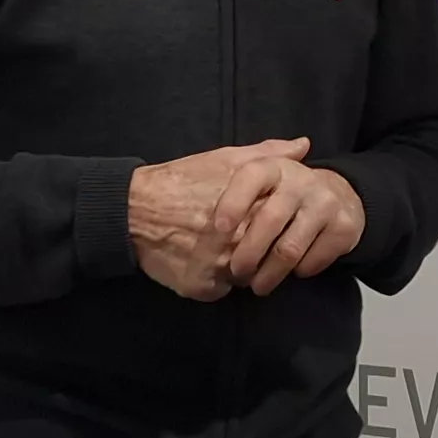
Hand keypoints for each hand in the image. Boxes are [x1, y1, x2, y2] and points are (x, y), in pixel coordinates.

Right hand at [129, 137, 313, 300]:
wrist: (133, 208)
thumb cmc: (182, 179)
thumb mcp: (226, 158)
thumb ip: (269, 153)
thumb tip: (304, 146)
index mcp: (254, 211)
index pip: (287, 231)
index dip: (279, 228)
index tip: (267, 223)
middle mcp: (241, 243)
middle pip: (269, 257)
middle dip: (261, 249)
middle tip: (241, 238)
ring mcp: (220, 269)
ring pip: (246, 277)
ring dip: (239, 267)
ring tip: (219, 247)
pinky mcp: (200, 288)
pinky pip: (220, 290)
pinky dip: (214, 280)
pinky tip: (201, 260)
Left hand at [218, 157, 364, 296]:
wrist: (342, 197)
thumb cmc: (285, 192)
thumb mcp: (262, 174)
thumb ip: (234, 172)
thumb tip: (201, 172)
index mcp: (275, 167)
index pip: (251, 178)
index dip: (233, 202)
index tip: (219, 229)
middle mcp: (302, 181)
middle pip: (270, 220)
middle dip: (248, 252)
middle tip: (236, 272)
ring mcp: (325, 204)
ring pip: (290, 249)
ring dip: (270, 273)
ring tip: (257, 285)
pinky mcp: (343, 229)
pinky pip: (313, 261)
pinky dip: (298, 272)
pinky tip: (290, 273)